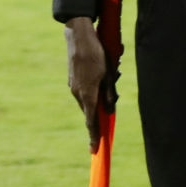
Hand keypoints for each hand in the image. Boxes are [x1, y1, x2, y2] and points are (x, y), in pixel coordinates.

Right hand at [65, 17, 114, 151]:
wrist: (79, 37)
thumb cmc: (97, 55)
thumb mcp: (108, 75)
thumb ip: (109, 94)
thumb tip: (110, 111)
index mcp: (87, 94)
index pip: (91, 121)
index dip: (94, 136)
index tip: (95, 149)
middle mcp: (78, 93)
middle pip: (91, 112)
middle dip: (101, 113)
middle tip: (112, 108)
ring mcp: (73, 86)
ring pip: (89, 100)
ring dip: (100, 98)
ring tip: (112, 79)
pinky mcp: (73, 80)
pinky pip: (86, 91)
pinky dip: (95, 90)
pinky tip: (105, 75)